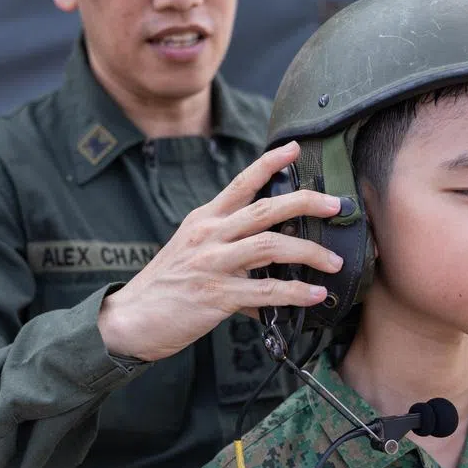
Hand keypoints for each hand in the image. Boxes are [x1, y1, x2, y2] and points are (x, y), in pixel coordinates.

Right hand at [97, 141, 343, 361]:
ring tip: (334, 261)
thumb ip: (227, 248)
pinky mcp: (216, 294)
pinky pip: (266, 291)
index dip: (270, 163)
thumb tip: (269, 264)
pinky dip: (296, 292)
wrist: (130, 319)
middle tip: (337, 204)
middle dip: (307, 202)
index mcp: (204, 220)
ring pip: (272, 246)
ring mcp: (213, 263)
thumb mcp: (192, 253)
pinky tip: (315, 295)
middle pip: (266, 208)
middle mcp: (209, 235)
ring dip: (310, 252)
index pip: (242, 183)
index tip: (296, 148)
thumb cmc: (164, 287)